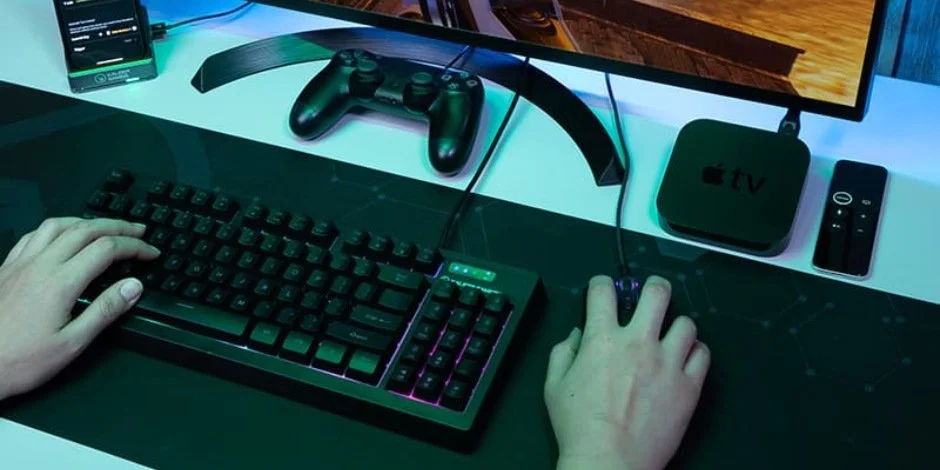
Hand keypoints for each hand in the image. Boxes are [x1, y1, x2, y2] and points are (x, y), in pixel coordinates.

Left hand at [0, 217, 159, 400]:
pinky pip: (34, 235)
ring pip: (58, 225)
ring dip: (87, 221)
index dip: (134, 247)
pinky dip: (57, 228)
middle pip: (85, 229)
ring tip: (105, 227)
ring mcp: (20, 263)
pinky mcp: (6, 268)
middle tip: (139, 230)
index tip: (151, 253)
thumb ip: (104, 311)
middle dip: (117, 226)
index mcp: (60, 282)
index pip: (106, 249)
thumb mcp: (71, 344)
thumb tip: (133, 287)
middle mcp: (40, 265)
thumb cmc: (21, 360)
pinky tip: (63, 236)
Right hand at [544, 275, 709, 469]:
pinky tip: (685, 359)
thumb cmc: (581, 430)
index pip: (603, 291)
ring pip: (686, 323)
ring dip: (677, 325)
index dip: (602, 283)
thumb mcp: (554, 387)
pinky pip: (703, 356)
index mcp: (602, 340)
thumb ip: (562, 353)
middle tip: (652, 292)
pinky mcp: (688, 386)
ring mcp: (667, 363)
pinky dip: (695, 353)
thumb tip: (574, 337)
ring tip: (670, 335)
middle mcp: (638, 344)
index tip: (604, 287)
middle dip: (654, 287)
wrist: (609, 461)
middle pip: (657, 293)